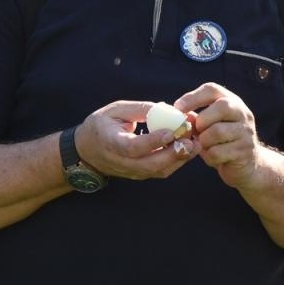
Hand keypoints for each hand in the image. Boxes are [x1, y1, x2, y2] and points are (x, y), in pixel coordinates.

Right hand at [75, 99, 198, 180]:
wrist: (87, 150)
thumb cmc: (102, 124)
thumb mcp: (116, 110)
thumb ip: (140, 109)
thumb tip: (167, 110)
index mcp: (110, 141)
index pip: (132, 147)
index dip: (152, 141)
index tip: (171, 132)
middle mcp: (120, 161)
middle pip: (149, 164)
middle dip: (173, 153)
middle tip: (192, 140)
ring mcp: (131, 171)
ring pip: (158, 171)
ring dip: (179, 159)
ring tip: (196, 143)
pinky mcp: (140, 175)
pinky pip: (161, 172)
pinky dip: (177, 161)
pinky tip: (188, 148)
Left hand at [176, 82, 261, 187]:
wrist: (245, 165)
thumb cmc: (221, 142)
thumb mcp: (209, 127)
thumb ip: (195, 119)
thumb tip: (178, 115)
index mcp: (232, 102)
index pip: (212, 90)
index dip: (193, 97)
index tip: (177, 107)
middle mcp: (243, 113)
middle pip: (222, 107)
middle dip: (202, 120)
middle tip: (197, 131)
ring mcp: (246, 132)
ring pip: (217, 131)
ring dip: (204, 141)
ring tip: (204, 145)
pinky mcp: (245, 151)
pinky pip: (218, 152)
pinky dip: (209, 156)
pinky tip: (212, 157)